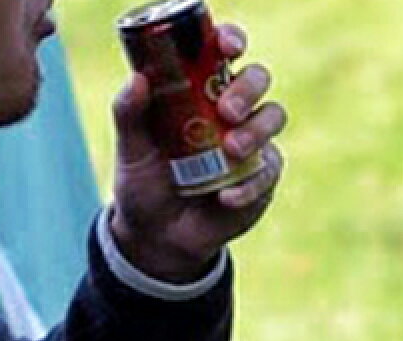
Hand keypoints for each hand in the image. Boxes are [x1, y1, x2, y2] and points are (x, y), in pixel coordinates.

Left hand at [108, 22, 286, 285]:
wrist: (157, 238)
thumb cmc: (145, 185)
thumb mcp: (132, 150)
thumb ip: (129, 114)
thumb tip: (137, 79)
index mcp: (202, 89)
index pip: (224, 52)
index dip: (231, 40)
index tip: (227, 46)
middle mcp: (232, 109)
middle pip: (258, 78)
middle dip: (247, 89)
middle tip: (227, 111)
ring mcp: (251, 142)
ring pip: (273, 116)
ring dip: (256, 130)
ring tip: (231, 151)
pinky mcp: (261, 177)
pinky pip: (268, 171)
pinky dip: (248, 184)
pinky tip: (225, 197)